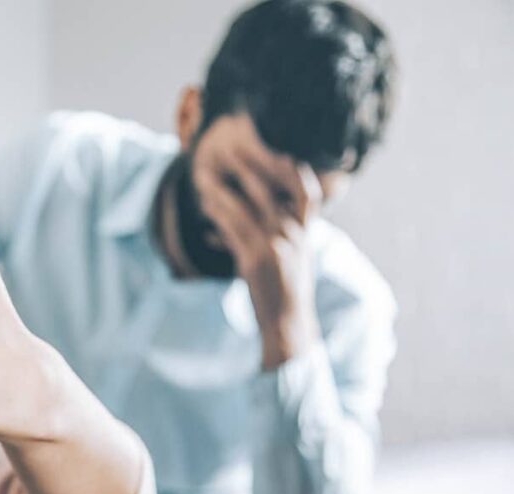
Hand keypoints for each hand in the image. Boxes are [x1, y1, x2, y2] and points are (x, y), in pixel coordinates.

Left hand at [192, 115, 323, 368]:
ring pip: (249, 207)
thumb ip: (260, 240)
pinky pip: (234, 229)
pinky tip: (205, 204)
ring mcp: (277, 246)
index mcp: (305, 234)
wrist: (287, 325)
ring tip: (209, 172)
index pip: (308, 194)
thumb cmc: (282, 293)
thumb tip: (221, 230)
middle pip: (273, 192)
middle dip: (252, 168)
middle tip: (233, 148)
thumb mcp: (282, 262)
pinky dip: (219, 214)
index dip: (297, 170)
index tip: (281, 149)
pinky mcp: (258, 259)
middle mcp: (294, 236)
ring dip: (227, 187)